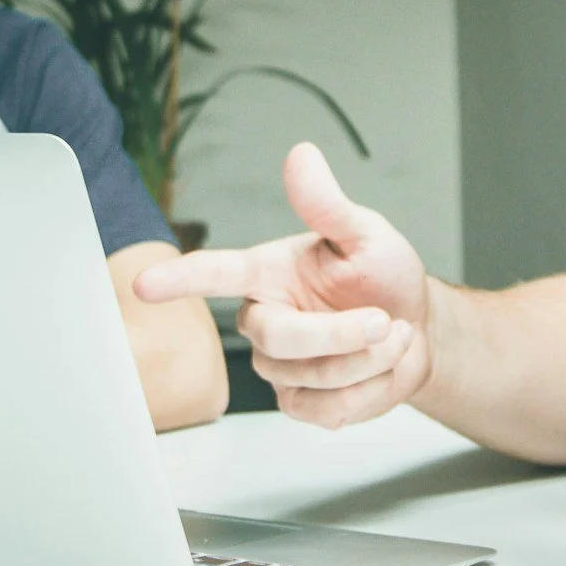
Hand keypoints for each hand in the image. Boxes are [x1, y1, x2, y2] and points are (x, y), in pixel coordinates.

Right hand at [133, 143, 430, 427]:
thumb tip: (301, 155)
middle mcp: (265, 319)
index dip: (180, 279)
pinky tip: (378, 369)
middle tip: (384, 320)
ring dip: (368, 360)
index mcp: (268, 272)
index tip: (144, 285)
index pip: (216, 274)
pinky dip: (368, 391)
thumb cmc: (384, 277)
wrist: (420, 331)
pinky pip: (326, 410)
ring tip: (391, 335)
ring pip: (312, 377)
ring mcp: (279, 367)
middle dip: (341, 335)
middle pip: (278, 338)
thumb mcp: (366, 234)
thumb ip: (328, 205)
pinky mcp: (299, 403)